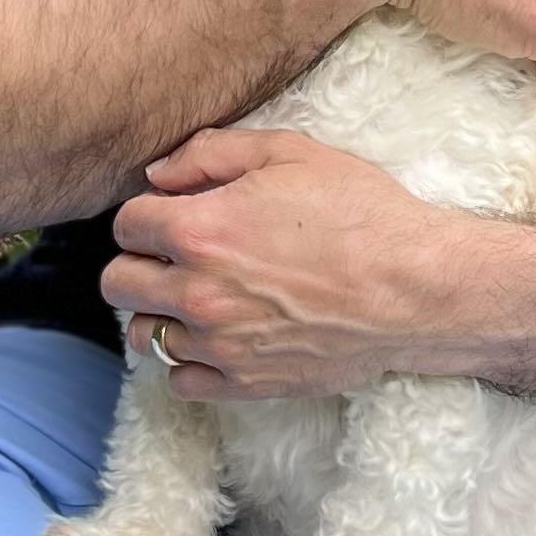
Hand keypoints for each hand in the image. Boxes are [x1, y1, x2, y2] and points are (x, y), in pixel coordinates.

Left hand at [102, 128, 472, 399]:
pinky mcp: (246, 382)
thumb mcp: (290, 153)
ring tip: (200, 296)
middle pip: (118, 282)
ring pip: (143, 334)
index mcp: (201, 229)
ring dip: (162, 312)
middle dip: (140, 261)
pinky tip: (218, 337)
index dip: (148, 213)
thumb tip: (158, 175)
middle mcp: (198, 291)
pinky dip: (189, 360)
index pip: (126, 224)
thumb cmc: (361, 213)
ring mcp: (219, 343)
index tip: (175, 215)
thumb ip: (211, 153)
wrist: (418, 286)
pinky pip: (180, 381)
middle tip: (177, 255)